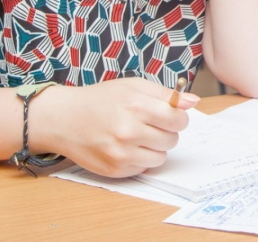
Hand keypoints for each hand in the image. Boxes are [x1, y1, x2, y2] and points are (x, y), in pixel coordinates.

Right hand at [30, 77, 199, 177]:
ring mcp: (121, 154)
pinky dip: (140, 159)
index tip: (169, 115)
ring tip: (137, 136)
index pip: (178, 120)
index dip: (178, 117)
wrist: (64, 119)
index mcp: (136, 106)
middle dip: (165, 132)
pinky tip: (125, 147)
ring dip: (154, 148)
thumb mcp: (133, 86)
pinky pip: (143, 168)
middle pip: (172, 140)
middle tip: (148, 124)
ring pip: (160, 157)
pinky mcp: (114, 170)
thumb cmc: (101, 99)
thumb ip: (165, 94)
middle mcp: (129, 132)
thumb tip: (193, 102)